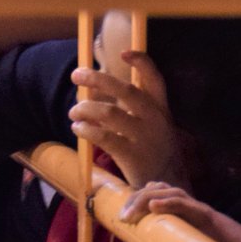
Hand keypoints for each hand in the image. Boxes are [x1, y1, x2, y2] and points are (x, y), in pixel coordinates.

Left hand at [69, 50, 185, 187]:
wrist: (167, 189)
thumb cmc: (152, 151)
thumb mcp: (150, 126)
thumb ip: (128, 107)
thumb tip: (95, 86)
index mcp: (160, 109)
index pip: (155, 79)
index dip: (141, 63)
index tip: (123, 52)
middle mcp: (155, 120)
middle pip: (126, 91)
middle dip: (98, 79)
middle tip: (76, 75)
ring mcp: (145, 138)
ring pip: (109, 113)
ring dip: (85, 108)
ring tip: (73, 111)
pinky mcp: (132, 156)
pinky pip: (103, 136)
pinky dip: (85, 129)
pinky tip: (77, 128)